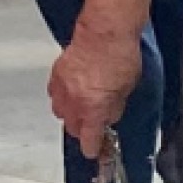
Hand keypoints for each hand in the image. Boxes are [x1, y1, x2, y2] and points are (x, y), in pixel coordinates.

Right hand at [48, 29, 141, 159]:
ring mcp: (62, 88)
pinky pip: (55, 94)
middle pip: (72, 128)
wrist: (105, 31)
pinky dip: (62, 97)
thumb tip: (108, 116)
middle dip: (82, 130)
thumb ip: (115, 107)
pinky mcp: (56, 74)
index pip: (89, 139)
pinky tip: (71, 92)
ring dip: (71, 114)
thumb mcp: (127, 88)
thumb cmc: (120, 55)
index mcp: (93, 109)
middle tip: (93, 127)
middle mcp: (74, 102)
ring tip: (82, 108)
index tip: (95, 151)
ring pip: (60, 112)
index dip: (93, 148)